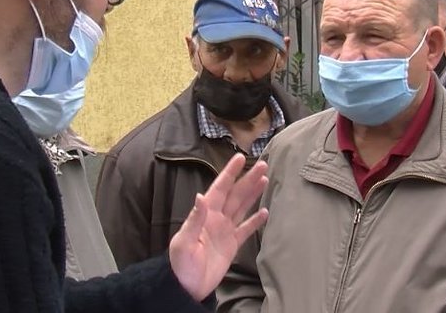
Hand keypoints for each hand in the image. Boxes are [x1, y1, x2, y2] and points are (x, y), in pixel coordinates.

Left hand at [168, 153, 269, 300]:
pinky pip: (245, 229)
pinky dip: (255, 221)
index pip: (220, 189)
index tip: (240, 158)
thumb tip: (201, 196)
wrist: (186, 287)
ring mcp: (225, 231)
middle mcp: (216, 219)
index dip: (230, 173)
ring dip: (253, 194)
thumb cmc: (180, 264)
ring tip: (265, 179)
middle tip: (263, 164)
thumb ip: (194, 219)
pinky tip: (265, 212)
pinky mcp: (232, 245)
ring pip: (242, 207)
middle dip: (248, 179)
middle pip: (235, 195)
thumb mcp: (184, 241)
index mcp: (205, 215)